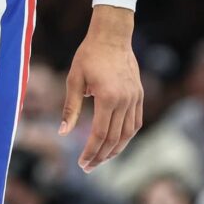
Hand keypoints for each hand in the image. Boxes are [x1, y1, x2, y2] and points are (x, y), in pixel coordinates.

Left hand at [60, 6, 142, 171]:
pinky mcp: (139, 95)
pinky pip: (136, 122)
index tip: (82, 163)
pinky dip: (126, 136)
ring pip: (128, 134)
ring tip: (101, 159)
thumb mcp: (74, 79)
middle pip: (113, 138)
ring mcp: (135, 98)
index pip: (99, 134)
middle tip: (88, 167)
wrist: (112, 36)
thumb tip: (63, 132)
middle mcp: (124, 100)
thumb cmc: (88, 55)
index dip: (90, 151)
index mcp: (106, 97)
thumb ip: (70, 108)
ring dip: (115, 149)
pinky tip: (116, 143)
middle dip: (100, 156)